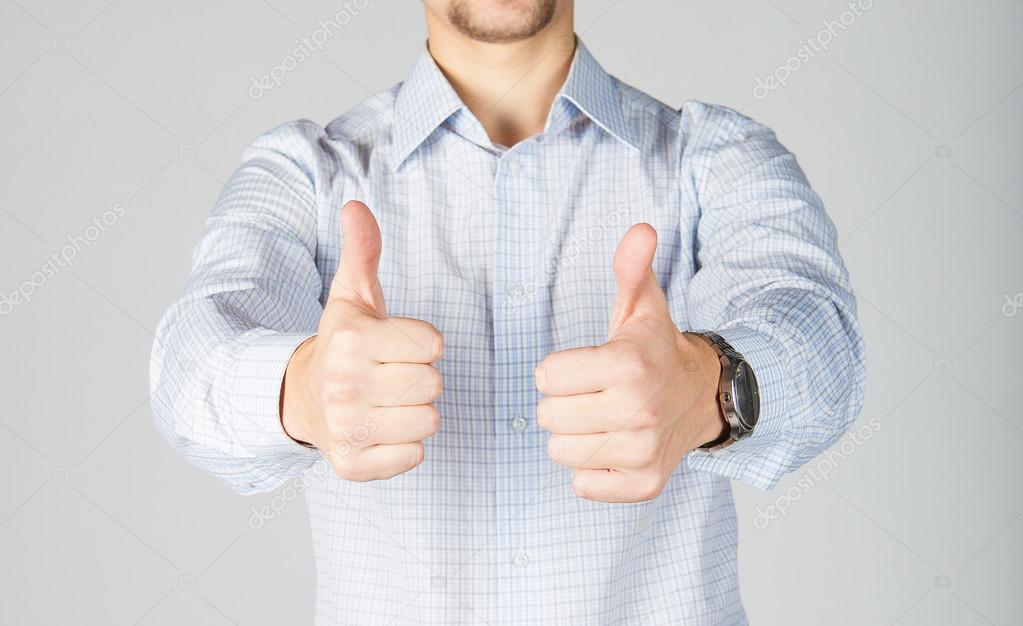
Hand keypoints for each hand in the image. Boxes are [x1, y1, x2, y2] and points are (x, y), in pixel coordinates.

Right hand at [281, 201, 443, 480]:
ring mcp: (346, 428)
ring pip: (428, 422)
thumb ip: (363, 251)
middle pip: (433, 385)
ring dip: (416, 413)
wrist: (302, 397)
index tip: (397, 345)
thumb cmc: (343, 343)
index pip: (432, 346)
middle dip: (420, 378)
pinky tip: (382, 429)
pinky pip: (414, 458)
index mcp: (350, 340)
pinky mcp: (352, 465)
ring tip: (387, 402)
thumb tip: (356, 205)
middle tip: (390, 375)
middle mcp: (344, 385)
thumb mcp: (352, 295)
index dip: (422, 344)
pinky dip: (405, 447)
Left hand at [534, 224, 726, 501]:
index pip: (544, 376)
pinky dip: (592, 470)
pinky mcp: (645, 484)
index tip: (586, 365)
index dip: (558, 369)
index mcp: (627, 364)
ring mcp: (642, 451)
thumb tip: (641, 229)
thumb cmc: (656, 349)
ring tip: (604, 418)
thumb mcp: (642, 304)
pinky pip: (583, 485)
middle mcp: (637, 411)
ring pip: (560, 452)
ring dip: (574, 436)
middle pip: (547, 417)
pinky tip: (614, 445)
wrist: (704, 395)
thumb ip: (630, 267)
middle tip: (594, 393)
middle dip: (563, 402)